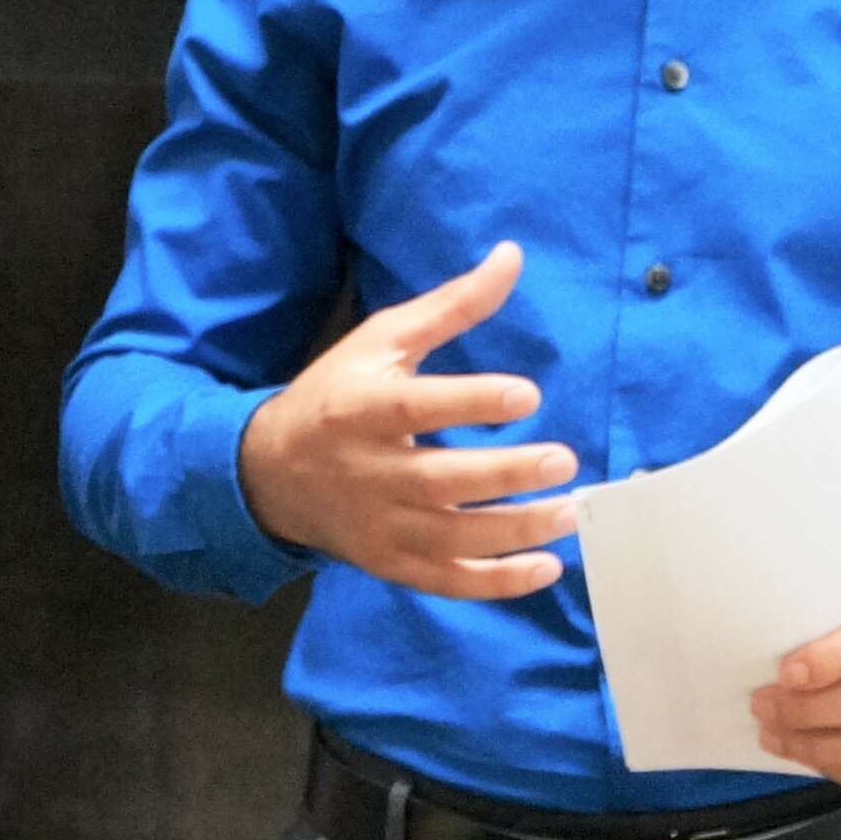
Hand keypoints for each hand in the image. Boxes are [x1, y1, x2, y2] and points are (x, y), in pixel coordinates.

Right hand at [238, 243, 577, 598]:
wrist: (271, 471)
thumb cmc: (336, 393)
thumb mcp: (381, 340)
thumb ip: (450, 306)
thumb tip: (512, 257)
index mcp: (360, 409)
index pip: (416, 408)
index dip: (471, 403)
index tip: (528, 396)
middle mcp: (367, 471)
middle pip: (440, 481)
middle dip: (505, 475)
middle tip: (564, 461)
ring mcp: (378, 524)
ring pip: (451, 537)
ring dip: (516, 530)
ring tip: (569, 512)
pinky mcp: (389, 562)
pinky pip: (447, 581)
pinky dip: (497, 582)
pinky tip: (546, 567)